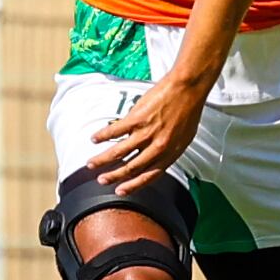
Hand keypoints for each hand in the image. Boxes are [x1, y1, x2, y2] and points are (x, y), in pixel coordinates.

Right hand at [88, 77, 210, 195]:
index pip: (149, 175)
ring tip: (91, 163)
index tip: (120, 190)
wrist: (188, 88)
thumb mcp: (183, 137)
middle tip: (101, 180)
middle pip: (131, 167)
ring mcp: (146, 133)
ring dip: (103, 159)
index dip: (133, 185)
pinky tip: (95, 139)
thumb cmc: (188, 110)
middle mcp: (158, 147)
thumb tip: (153, 156)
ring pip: (119, 152)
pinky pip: (115, 131)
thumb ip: (167, 149)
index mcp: (171, 153)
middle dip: (113, 176)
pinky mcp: (137, 119)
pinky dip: (102, 136)